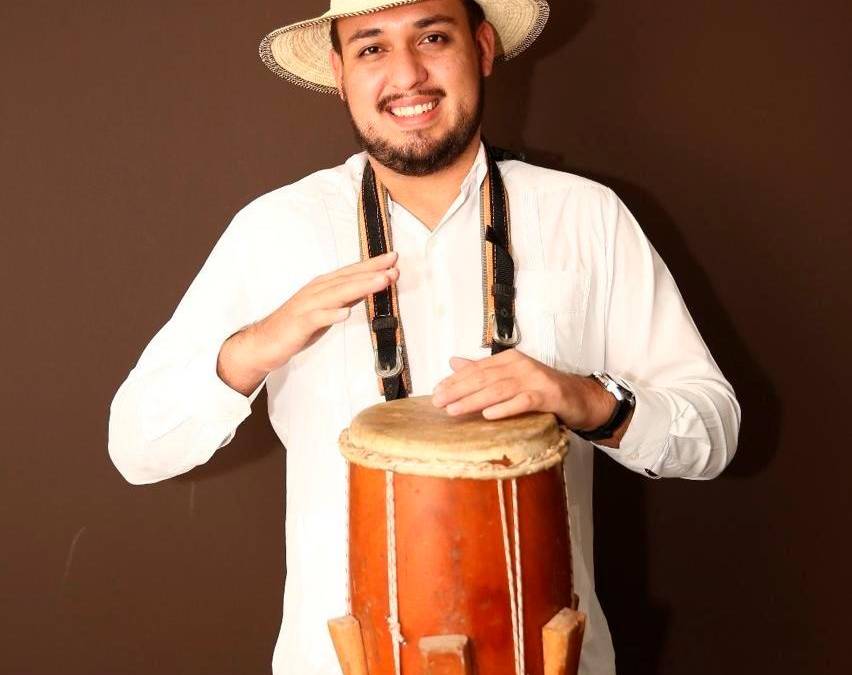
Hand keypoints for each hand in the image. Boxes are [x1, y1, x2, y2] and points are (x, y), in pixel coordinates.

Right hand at [251, 251, 398, 370]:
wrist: (264, 342)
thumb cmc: (297, 325)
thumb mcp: (327, 309)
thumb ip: (346, 298)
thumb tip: (369, 287)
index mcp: (323, 287)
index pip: (352, 273)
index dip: (373, 265)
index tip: (394, 258)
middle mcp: (316, 292)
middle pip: (348, 279)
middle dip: (372, 272)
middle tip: (394, 267)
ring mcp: (307, 306)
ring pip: (337, 294)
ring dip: (360, 287)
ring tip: (381, 282)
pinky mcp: (299, 324)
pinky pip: (316, 318)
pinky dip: (331, 314)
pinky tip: (345, 314)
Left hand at [431, 349, 617, 432]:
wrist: (580, 398)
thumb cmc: (542, 390)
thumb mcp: (511, 378)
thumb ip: (483, 371)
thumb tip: (453, 362)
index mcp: (509, 360)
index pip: (476, 369)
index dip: (454, 380)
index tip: (435, 392)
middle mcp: (520, 365)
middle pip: (484, 378)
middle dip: (458, 390)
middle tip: (437, 402)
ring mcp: (535, 379)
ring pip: (499, 389)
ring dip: (474, 400)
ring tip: (454, 410)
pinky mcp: (548, 395)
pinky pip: (523, 401)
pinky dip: (505, 408)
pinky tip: (489, 415)